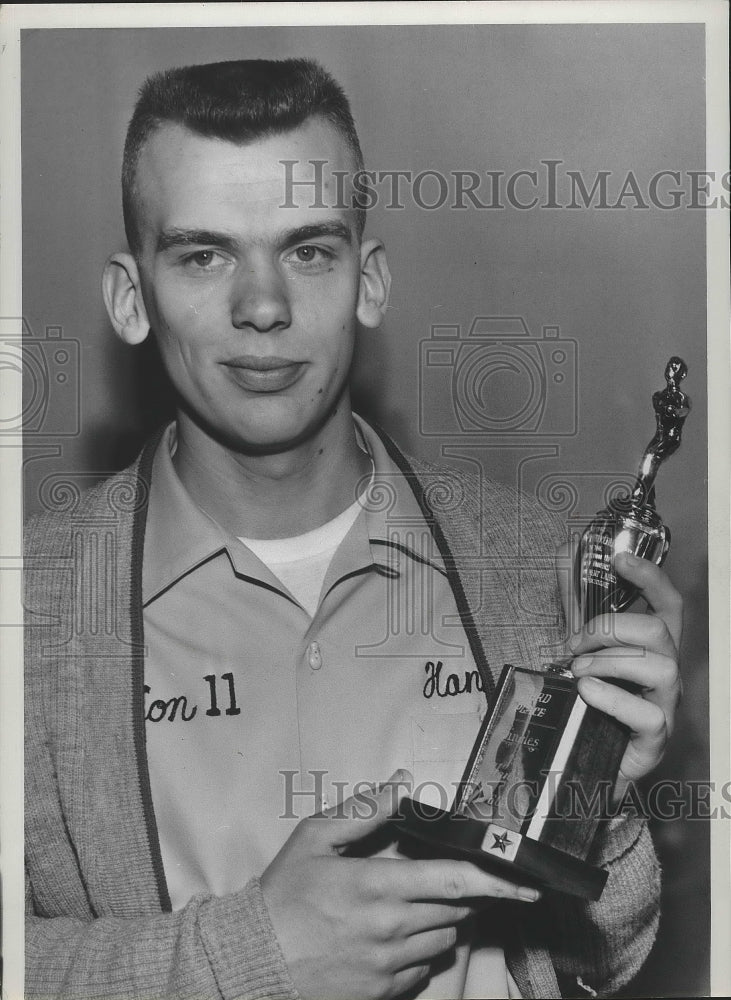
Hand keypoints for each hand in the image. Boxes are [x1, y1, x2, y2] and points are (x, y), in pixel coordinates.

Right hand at [261, 770, 540, 999]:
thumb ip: (363, 809)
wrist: (253, 962)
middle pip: (457, 911)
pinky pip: (423, 970)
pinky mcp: (383, 992)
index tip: (528, 883)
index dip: (498, 880)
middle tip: (448, 879)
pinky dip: (420, 951)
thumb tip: (400, 780)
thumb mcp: (313, 838)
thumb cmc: (283, 896)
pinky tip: (394, 936)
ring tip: (411, 905)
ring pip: (443, 940)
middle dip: (465, 894)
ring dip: (442, 921)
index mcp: (377, 886)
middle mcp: (391, 929)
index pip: (455, 881)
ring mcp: (388, 966)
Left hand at [559, 547, 682, 800]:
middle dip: (611, 628)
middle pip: (659, 631)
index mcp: (653, 647)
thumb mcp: (581, 643)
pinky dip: (611, 697)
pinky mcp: (655, 739)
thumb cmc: (592, 697)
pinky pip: (646, 714)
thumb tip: (566, 551)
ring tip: (577, 670)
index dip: (651, 577)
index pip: (669, 604)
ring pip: (657, 667)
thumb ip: (575, 602)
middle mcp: (667, 672)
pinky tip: (586, 692)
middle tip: (574, 643)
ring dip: (608, 661)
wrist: (585, 757)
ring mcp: (666, 705)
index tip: (619, 559)